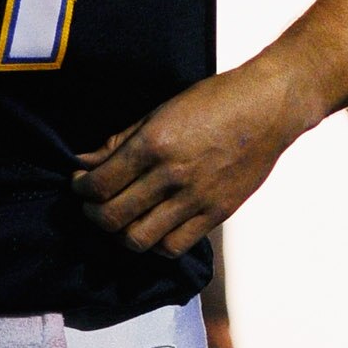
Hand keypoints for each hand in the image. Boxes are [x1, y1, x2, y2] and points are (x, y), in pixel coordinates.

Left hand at [72, 57, 307, 256]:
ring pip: (139, 240)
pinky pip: (175, 246)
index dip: (80, 189)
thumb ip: (121, 141)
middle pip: (113, 217)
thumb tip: (86, 163)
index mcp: (155, 144)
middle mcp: (172, 175)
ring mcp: (196, 198)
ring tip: (121, 220)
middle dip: (92, 215)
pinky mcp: (216, 213)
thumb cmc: (215, 101)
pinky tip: (152, 228)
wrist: (268, 107)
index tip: (79, 184)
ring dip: (120, 234)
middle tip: (93, 205)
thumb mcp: (161, 110)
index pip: (100, 184)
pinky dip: (155, 244)